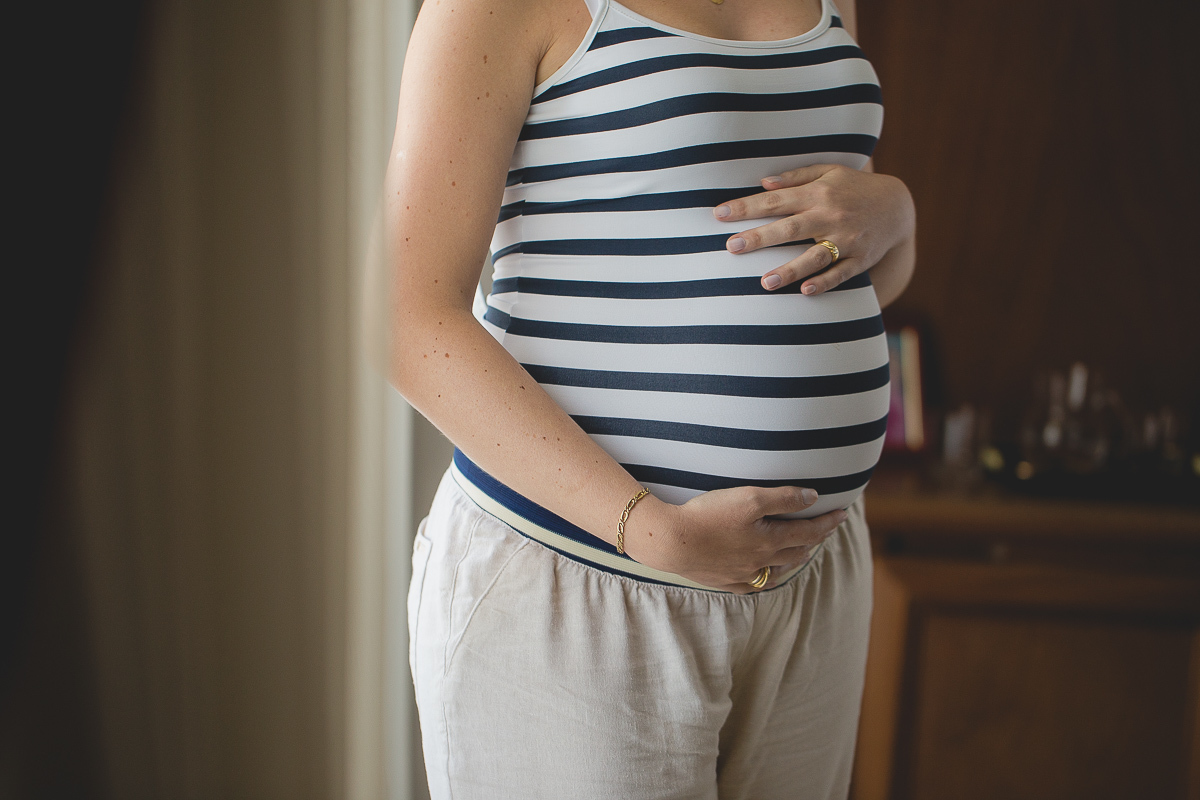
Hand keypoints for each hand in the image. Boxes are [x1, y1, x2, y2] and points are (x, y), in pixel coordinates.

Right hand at [626, 486, 847, 592]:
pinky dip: (768, 576)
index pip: (809, 531)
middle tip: (828, 529)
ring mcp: (743, 574)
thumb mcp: (749, 498)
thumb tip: (813, 498)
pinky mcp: (724, 580)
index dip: (828, 522)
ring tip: (805, 550)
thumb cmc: (708, 515)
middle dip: (816, 538)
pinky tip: (766, 573)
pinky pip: (755, 583)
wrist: (670, 541)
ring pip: (778, 569)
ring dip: (796, 557)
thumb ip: (783, 498)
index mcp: (771, 540)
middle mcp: (762, 561)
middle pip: (797, 550)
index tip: (842, 513)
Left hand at [714, 164, 914, 295]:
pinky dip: (825, 282)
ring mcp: (847, 239)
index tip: (719, 214)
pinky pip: (841, 273)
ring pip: (815, 256)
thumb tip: (763, 183)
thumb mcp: (829, 172)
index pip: (776, 200)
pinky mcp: (861, 259)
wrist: (898, 206)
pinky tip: (805, 292)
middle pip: (790, 228)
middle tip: (731, 247)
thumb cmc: (854, 187)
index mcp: (819, 193)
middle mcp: (831, 215)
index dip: (747, 206)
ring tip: (765, 282)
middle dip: (760, 238)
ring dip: (790, 270)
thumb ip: (796, 177)